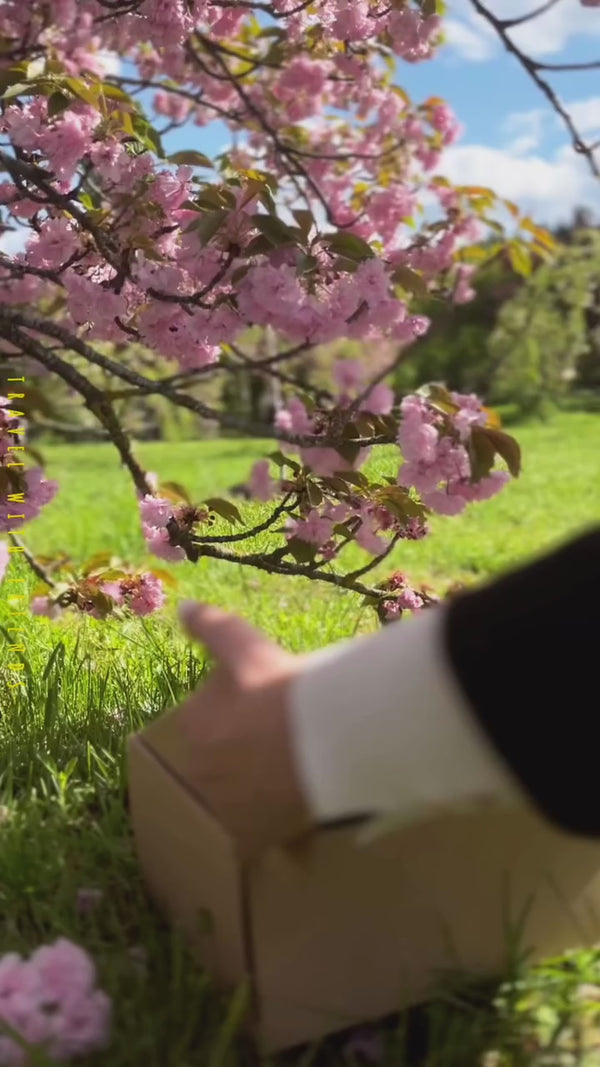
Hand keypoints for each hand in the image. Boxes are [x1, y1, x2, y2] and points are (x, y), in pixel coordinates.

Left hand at [176, 600, 313, 858]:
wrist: (330, 735)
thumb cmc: (282, 686)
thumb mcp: (244, 645)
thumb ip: (211, 625)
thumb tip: (183, 606)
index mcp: (194, 726)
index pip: (209, 719)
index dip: (240, 711)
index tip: (267, 707)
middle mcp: (201, 771)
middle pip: (223, 760)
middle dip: (245, 752)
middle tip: (284, 739)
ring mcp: (227, 809)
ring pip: (240, 797)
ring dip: (258, 789)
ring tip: (295, 774)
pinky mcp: (255, 838)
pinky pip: (258, 836)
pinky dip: (271, 831)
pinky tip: (295, 818)